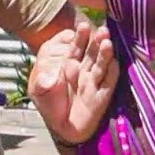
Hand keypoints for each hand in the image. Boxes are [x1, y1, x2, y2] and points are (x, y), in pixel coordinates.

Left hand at [29, 22, 118, 147]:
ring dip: (104, 54)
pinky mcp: (101, 97)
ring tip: (107, 42)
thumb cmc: (51, 106)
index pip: (76, 47)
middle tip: (102, 29)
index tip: (82, 26)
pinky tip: (114, 63)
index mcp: (69, 64)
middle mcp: (83, 70)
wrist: (62, 129)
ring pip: (100, 65)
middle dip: (96, 41)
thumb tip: (49, 79)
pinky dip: (111, 74)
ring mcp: (93, 83)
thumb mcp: (39, 92)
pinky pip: (108, 84)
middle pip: (91, 53)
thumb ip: (42, 84)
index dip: (79, 37)